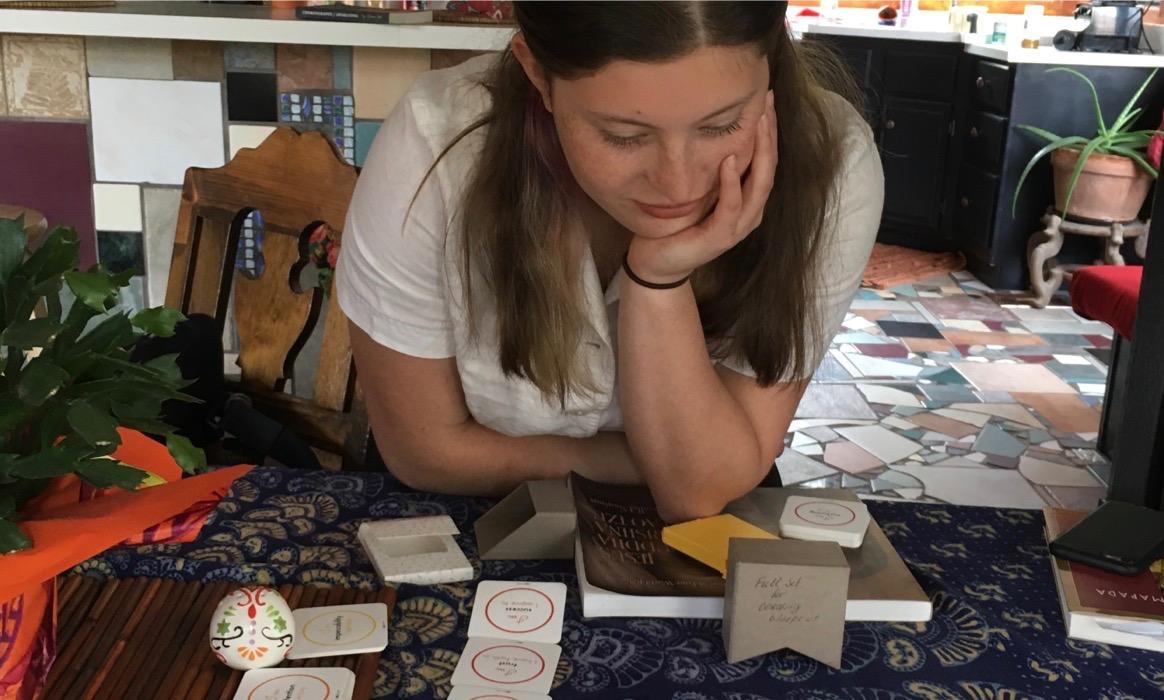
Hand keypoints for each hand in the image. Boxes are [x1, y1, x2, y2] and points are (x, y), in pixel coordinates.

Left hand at [626, 90, 778, 284]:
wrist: (658, 262)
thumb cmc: (677, 224)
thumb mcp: (698, 189)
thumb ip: (711, 168)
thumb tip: (710, 128)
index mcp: (747, 200)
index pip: (766, 159)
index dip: (770, 129)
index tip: (767, 97)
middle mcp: (749, 212)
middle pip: (769, 168)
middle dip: (770, 134)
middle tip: (767, 102)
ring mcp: (738, 226)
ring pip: (759, 185)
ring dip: (759, 153)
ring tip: (757, 124)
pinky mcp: (720, 237)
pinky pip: (731, 206)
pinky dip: (731, 183)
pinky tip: (727, 161)